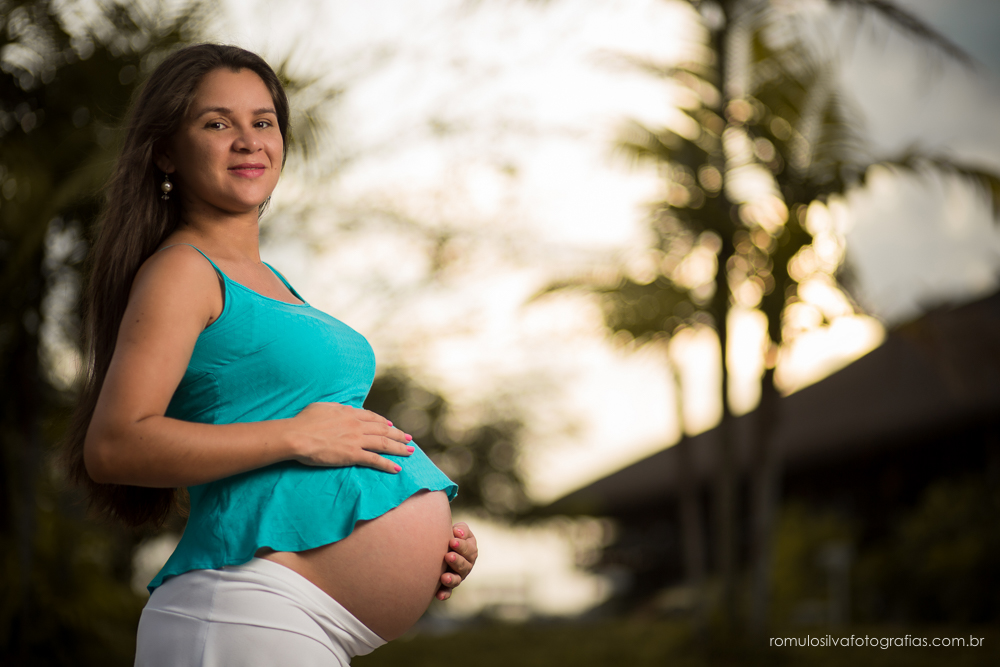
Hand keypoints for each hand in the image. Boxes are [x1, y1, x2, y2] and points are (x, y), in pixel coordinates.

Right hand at [288, 403, 413, 473]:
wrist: (298, 435)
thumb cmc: (304, 421)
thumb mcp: (322, 407)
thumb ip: (336, 408)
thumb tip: (342, 410)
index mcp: (349, 413)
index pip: (372, 417)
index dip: (383, 422)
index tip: (391, 425)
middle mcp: (357, 425)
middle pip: (383, 430)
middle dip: (398, 434)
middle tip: (409, 438)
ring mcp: (356, 440)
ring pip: (384, 443)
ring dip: (399, 448)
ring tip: (410, 451)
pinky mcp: (353, 455)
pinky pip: (375, 460)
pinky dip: (388, 464)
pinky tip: (397, 468)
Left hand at [436, 522, 477, 599]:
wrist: (440, 545)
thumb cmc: (451, 536)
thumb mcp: (458, 530)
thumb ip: (461, 530)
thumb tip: (458, 533)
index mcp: (470, 551)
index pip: (469, 549)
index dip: (462, 546)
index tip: (452, 541)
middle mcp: (466, 565)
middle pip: (464, 565)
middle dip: (457, 561)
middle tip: (447, 556)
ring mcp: (458, 576)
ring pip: (457, 579)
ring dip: (451, 578)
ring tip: (443, 577)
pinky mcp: (448, 586)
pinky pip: (448, 592)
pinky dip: (444, 594)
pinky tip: (438, 595)